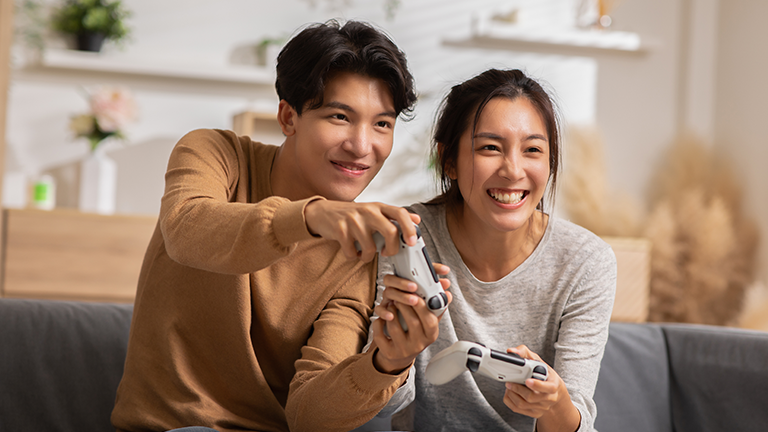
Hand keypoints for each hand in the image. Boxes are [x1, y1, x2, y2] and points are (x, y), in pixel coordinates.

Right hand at [304, 200, 419, 261]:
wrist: (323, 212)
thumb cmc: (353, 215)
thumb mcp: (374, 212)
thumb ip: (394, 217)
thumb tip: (417, 219)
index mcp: (378, 206)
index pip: (400, 213)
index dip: (409, 228)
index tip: (412, 241)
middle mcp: (367, 211)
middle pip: (390, 232)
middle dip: (393, 248)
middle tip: (388, 253)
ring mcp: (353, 220)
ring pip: (371, 247)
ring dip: (368, 256)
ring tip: (364, 253)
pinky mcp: (340, 229)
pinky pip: (352, 253)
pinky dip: (353, 256)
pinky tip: (352, 250)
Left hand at [371, 263, 451, 373]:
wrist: (401, 356)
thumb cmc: (416, 334)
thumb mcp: (428, 324)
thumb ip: (436, 307)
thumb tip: (447, 292)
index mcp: (430, 335)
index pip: (429, 321)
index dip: (422, 307)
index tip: (415, 295)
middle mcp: (418, 344)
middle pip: (412, 322)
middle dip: (404, 305)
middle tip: (399, 297)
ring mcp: (403, 350)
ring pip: (394, 328)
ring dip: (391, 312)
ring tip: (391, 305)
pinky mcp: (388, 352)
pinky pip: (380, 335)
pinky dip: (379, 322)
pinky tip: (382, 318)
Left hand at [503, 345, 579, 430]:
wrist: (554, 394)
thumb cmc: (545, 375)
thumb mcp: (539, 362)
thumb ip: (525, 353)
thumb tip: (512, 351)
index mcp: (554, 385)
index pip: (548, 388)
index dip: (537, 385)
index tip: (527, 381)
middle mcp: (549, 398)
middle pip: (531, 397)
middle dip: (517, 389)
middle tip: (509, 382)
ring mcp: (542, 408)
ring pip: (522, 404)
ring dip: (512, 394)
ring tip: (509, 385)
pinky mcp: (534, 413)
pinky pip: (517, 409)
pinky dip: (510, 400)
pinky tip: (510, 392)